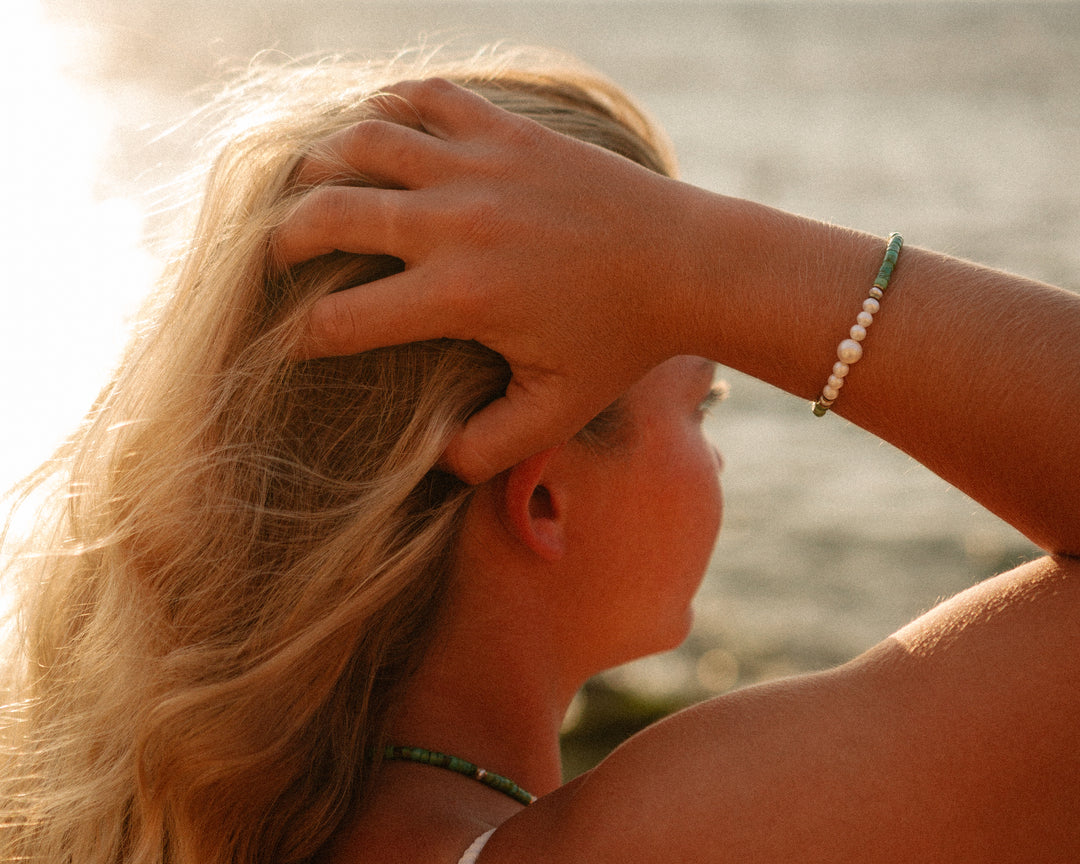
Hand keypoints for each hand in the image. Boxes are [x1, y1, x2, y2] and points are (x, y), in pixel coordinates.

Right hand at [275, 79, 697, 481]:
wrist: (685, 262)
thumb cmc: (621, 343)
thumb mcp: (556, 412)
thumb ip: (488, 448)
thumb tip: (432, 461)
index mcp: (460, 298)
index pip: (344, 320)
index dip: (306, 336)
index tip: (298, 341)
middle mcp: (456, 224)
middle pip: (328, 216)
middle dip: (283, 241)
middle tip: (275, 256)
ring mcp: (481, 166)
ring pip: (364, 142)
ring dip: (321, 163)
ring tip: (309, 185)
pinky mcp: (508, 131)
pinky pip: (427, 97)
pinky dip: (390, 104)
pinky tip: (377, 125)